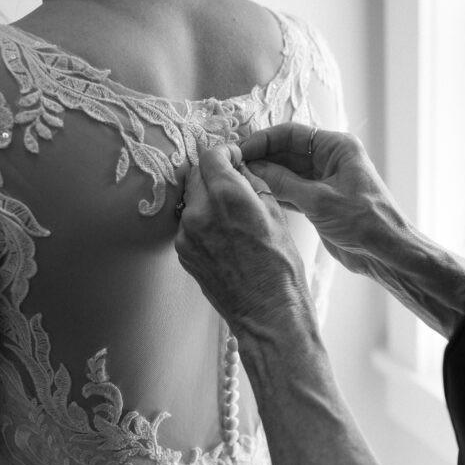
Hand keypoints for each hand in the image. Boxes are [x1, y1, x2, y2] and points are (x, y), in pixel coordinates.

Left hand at [175, 144, 316, 338]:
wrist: (268, 312)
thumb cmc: (281, 267)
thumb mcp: (276, 215)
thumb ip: (253, 184)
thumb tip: (240, 167)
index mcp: (228, 197)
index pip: (211, 156)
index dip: (225, 153)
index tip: (234, 158)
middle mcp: (200, 212)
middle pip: (197, 175)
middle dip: (214, 174)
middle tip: (234, 185)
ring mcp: (187, 234)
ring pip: (191, 200)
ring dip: (207, 199)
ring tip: (232, 216)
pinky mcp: (183, 252)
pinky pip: (189, 224)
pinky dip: (202, 222)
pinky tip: (224, 236)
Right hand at [241, 124, 402, 276]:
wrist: (386, 253)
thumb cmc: (365, 222)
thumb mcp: (319, 200)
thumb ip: (283, 183)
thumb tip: (252, 168)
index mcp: (337, 147)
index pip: (292, 134)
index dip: (263, 140)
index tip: (240, 150)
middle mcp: (331, 159)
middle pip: (287, 151)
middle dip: (261, 158)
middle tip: (233, 167)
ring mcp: (325, 181)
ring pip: (287, 172)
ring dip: (265, 176)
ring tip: (238, 181)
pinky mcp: (320, 202)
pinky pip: (291, 191)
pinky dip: (274, 193)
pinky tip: (255, 195)